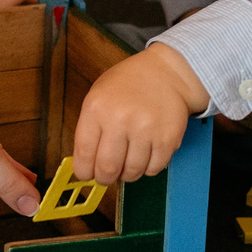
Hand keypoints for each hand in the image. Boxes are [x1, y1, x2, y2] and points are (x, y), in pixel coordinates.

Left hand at [71, 45, 207, 184]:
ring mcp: (146, 130)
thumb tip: (84, 162)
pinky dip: (147, 169)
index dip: (83, 170)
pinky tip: (144, 155)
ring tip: (127, 163)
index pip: (84, 152)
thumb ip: (89, 128)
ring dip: (127, 174)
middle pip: (108, 169)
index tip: (85, 174)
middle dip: (104, 178)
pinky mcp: (168, 139)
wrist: (165, 73)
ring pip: (132, 173)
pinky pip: (153, 169)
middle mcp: (120, 120)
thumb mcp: (98, 96)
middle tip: (105, 176)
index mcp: (97, 108)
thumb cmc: (128, 85)